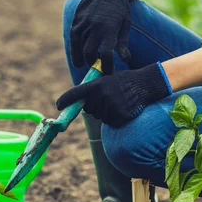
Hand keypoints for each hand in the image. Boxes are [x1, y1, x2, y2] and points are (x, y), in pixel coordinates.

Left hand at [56, 64, 170, 126]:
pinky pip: (109, 122)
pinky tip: (121, 108)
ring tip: (116, 102)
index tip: (58, 106)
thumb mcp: (106, 79)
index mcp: (96, 84)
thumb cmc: (123, 81)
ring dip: (105, 113)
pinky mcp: (119, 116)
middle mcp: (102, 96)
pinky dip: (113, 118)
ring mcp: (111, 107)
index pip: (76, 93)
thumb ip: (93, 90)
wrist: (144, 84)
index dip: (65, 100)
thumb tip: (80, 104)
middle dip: (94, 106)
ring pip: (99, 116)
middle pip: (88, 109)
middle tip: (106, 98)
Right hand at [71, 0, 130, 74]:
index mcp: (109, 29)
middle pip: (89, 53)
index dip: (107, 66)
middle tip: (97, 68)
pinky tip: (78, 58)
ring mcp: (84, 23)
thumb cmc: (119, 9)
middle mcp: (95, 26)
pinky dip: (75, 50)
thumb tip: (125, 60)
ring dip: (83, 58)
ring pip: (79, 47)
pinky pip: (74, 39)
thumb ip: (123, 44)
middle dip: (93, 64)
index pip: (106, 54)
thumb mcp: (125, 25)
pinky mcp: (77, 20)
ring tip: (88, 63)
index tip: (108, 72)